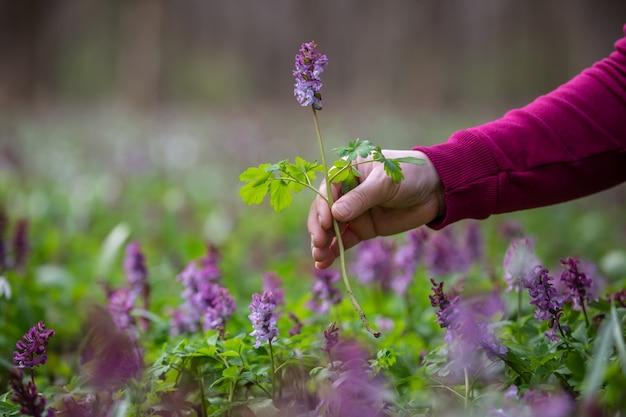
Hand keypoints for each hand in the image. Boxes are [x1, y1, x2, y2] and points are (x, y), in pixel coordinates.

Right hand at [307, 149, 442, 268]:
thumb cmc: (410, 175)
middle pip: (324, 211)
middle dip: (319, 229)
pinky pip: (344, 241)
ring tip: (319, 259)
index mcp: (346, 172)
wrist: (435, 190)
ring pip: (331, 229)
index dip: (322, 207)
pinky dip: (334, 252)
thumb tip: (335, 214)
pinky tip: (324, 263)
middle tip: (319, 244)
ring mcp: (353, 212)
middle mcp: (345, 192)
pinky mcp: (363, 229)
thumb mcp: (385, 182)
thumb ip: (361, 198)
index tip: (327, 223)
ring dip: (322, 244)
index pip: (327, 190)